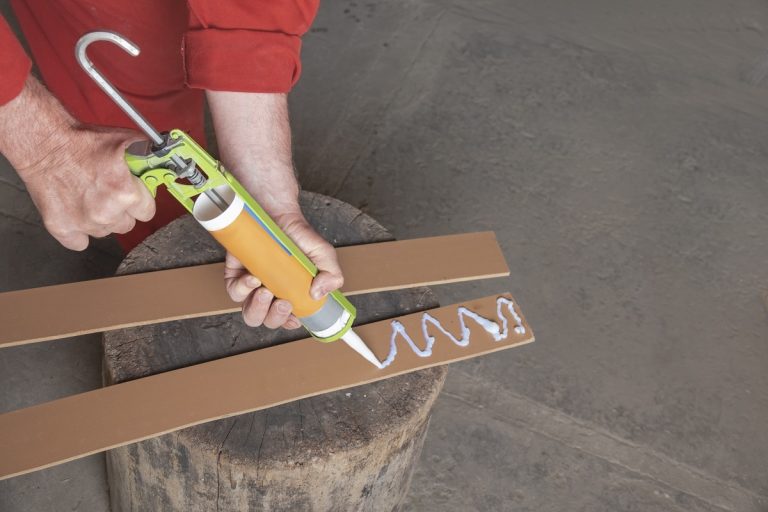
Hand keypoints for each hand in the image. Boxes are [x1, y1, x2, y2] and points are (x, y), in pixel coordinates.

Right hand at [0, 76, 154, 250]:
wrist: (44, 143)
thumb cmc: (82, 141)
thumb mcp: (126, 141)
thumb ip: (150, 155)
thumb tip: (167, 158)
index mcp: (125, 194)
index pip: (147, 212)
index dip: (141, 201)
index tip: (134, 193)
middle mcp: (106, 213)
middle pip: (127, 224)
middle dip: (122, 210)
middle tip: (110, 192)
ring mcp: (83, 223)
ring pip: (105, 232)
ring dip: (102, 219)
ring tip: (91, 197)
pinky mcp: (61, 228)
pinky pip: (79, 243)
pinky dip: (79, 233)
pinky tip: (78, 214)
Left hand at [224, 210, 343, 329]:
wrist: (277, 212)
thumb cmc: (298, 235)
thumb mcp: (323, 254)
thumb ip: (331, 275)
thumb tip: (318, 294)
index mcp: (289, 294)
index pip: (287, 319)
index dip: (289, 322)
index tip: (294, 317)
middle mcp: (270, 293)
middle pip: (266, 320)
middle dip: (274, 317)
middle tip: (282, 301)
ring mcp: (251, 286)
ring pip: (249, 313)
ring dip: (258, 308)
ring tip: (267, 291)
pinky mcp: (234, 274)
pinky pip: (234, 292)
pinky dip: (243, 289)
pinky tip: (253, 278)